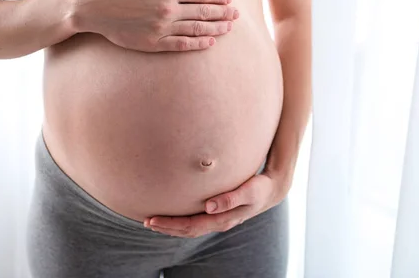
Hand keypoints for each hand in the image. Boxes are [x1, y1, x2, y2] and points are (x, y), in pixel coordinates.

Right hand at [71, 0, 239, 51]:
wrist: (97, 9)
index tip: (230, 0)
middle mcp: (168, 10)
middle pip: (203, 12)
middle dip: (223, 13)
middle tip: (236, 16)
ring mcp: (161, 28)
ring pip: (196, 29)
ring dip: (215, 29)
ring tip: (228, 28)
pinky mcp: (154, 43)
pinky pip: (181, 45)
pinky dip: (198, 44)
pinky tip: (210, 43)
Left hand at [143, 170, 289, 237]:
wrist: (272, 190)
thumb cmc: (260, 187)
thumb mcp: (249, 191)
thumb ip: (230, 198)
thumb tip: (209, 206)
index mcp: (222, 219)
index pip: (191, 226)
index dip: (171, 225)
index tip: (153, 220)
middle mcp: (218, 222)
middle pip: (187, 230)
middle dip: (167, 227)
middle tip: (146, 222)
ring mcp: (218, 219)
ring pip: (190, 227)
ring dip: (172, 225)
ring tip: (154, 221)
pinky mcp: (218, 212)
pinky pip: (196, 220)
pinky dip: (181, 220)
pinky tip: (173, 214)